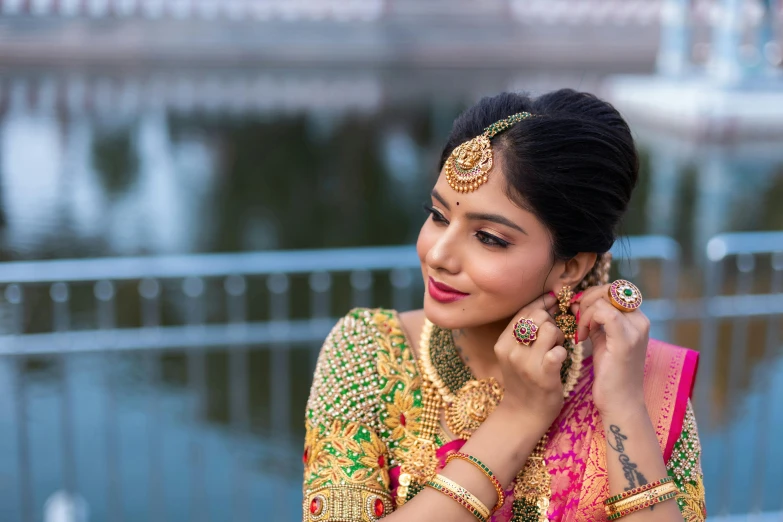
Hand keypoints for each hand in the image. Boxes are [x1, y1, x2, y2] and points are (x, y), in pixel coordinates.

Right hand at [493, 293, 566, 428]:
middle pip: (538, 316)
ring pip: (550, 329)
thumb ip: (524, 332)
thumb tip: (547, 304)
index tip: (552, 302)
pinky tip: (560, 360)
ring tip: (557, 348)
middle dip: (551, 322)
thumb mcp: (514, 355)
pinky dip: (563, 352)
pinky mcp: (544, 374)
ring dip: (559, 336)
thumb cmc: (524, 381)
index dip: (541, 303)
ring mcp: (526, 363)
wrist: (524, 414)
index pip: (523, 311)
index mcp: (502, 343)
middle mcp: (511, 350)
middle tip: (553, 337)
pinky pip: (559, 350)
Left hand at [571, 285, 649, 415]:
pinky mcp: (625, 340)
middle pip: (610, 289)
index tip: (579, 312)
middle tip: (576, 318)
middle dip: (587, 299)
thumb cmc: (610, 375)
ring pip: (604, 299)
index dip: (593, 295)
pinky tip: (582, 336)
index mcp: (637, 319)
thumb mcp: (603, 341)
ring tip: (580, 332)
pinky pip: (604, 313)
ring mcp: (635, 330)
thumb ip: (597, 321)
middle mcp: (640, 321)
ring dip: (585, 311)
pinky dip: (587, 319)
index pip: (614, 290)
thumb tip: (580, 303)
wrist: (620, 403)